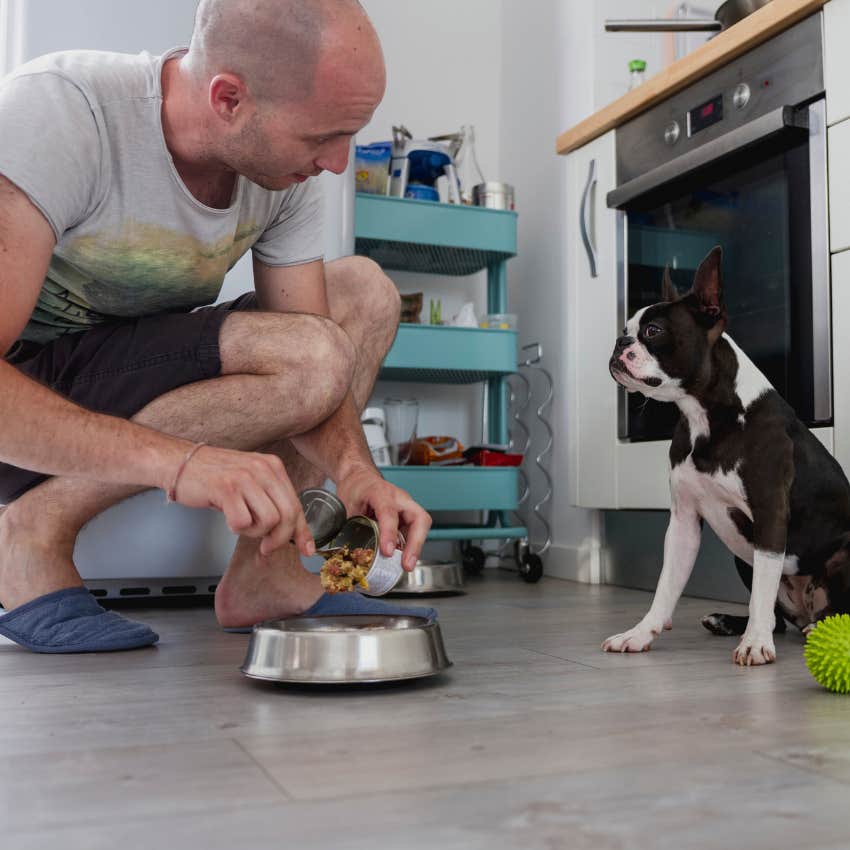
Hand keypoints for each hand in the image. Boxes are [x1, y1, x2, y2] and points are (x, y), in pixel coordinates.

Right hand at [172, 445, 313, 556]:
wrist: (180, 463)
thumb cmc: (215, 477)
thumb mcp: (251, 484)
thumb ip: (272, 502)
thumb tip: (293, 533)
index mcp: (273, 466)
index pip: (296, 504)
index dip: (302, 531)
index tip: (307, 549)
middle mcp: (262, 469)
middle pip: (287, 515)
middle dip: (279, 538)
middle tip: (266, 547)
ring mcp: (245, 478)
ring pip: (269, 521)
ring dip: (254, 532)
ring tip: (240, 522)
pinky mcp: (226, 488)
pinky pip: (242, 522)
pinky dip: (236, 528)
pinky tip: (228, 517)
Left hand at [335, 465, 431, 569]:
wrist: (359, 476)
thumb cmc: (355, 487)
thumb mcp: (346, 506)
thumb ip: (352, 528)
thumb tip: (352, 554)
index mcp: (380, 492)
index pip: (389, 513)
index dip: (389, 533)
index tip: (388, 552)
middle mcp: (399, 498)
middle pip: (419, 519)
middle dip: (416, 544)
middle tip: (407, 564)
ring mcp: (406, 506)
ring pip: (421, 526)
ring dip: (415, 547)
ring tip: (405, 565)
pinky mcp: (406, 516)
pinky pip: (414, 532)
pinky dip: (410, 546)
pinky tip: (400, 558)